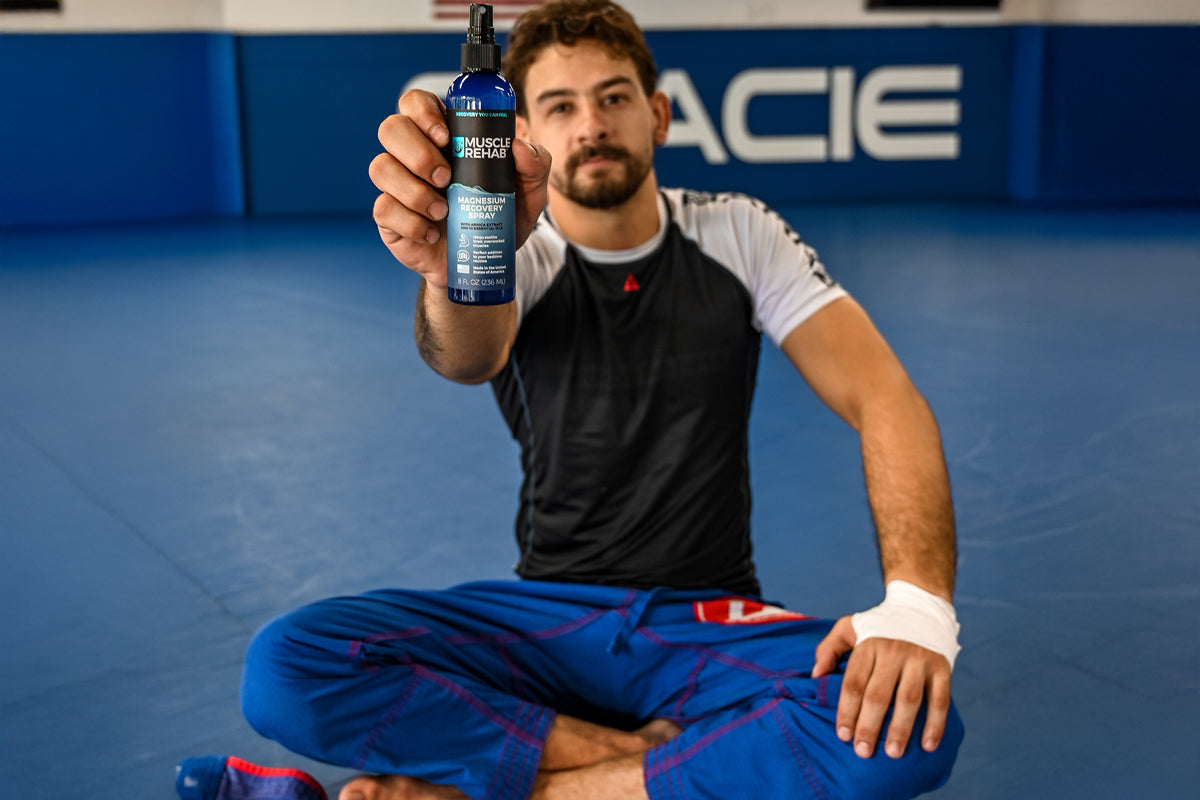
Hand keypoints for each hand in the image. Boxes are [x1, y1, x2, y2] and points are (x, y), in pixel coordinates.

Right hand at [369, 89, 551, 286]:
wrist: (483, 263)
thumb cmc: (498, 216)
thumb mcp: (529, 192)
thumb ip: (536, 165)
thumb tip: (519, 146)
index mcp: (441, 136)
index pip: (416, 103)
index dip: (422, 111)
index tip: (446, 136)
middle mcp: (412, 155)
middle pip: (391, 128)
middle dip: (417, 151)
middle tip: (446, 178)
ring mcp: (396, 185)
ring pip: (381, 168)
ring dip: (414, 191)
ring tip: (444, 211)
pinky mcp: (388, 217)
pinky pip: (383, 209)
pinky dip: (410, 223)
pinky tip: (431, 234)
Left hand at [812, 616, 952, 759]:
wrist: (921, 606)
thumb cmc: (879, 625)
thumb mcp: (849, 627)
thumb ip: (828, 648)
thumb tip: (815, 675)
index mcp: (868, 644)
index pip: (854, 682)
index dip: (847, 710)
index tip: (842, 735)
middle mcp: (893, 651)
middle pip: (878, 694)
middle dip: (869, 725)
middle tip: (862, 751)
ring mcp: (919, 660)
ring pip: (909, 699)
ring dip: (901, 728)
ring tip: (893, 753)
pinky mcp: (941, 668)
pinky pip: (940, 699)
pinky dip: (936, 724)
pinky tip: (927, 745)